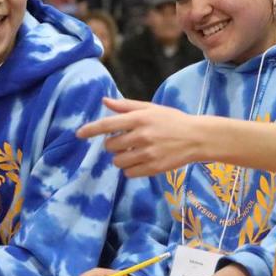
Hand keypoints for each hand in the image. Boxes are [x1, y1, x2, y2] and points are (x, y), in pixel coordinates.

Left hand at [76, 98, 208, 177]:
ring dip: (121, 158)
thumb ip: (126, 106)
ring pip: (118, 161)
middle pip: (110, 146)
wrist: (197, 138)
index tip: (78, 134)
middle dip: (113, 145)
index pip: (107, 124)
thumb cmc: (172, 120)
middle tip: (125, 141)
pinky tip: (140, 161)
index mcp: (139, 119)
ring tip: (133, 152)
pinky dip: (130, 169)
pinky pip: (129, 173)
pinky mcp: (153, 168)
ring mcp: (148, 153)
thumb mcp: (150, 108)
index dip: (90, 130)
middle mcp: (141, 136)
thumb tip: (105, 102)